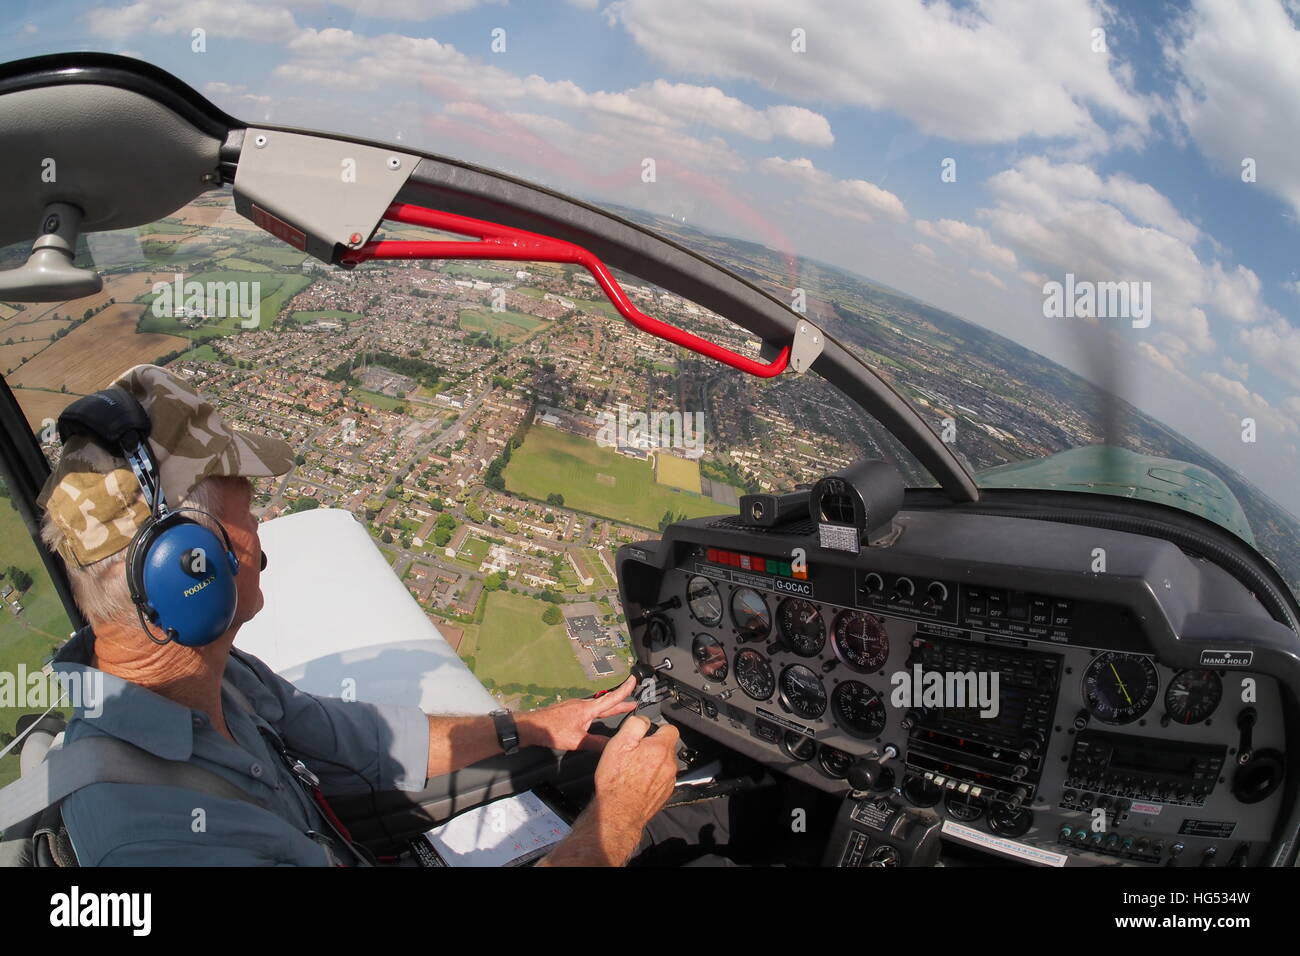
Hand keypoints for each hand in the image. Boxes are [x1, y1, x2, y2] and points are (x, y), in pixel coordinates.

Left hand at [516, 675, 638, 751]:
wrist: (532, 726)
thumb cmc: (553, 732)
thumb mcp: (577, 741)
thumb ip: (596, 743)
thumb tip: (613, 747)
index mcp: (588, 709)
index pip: (611, 698)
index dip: (624, 690)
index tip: (634, 679)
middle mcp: (583, 704)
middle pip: (606, 702)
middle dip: (621, 702)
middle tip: (634, 700)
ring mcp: (575, 706)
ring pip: (597, 706)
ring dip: (609, 707)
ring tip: (619, 708)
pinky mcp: (569, 710)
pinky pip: (588, 709)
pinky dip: (598, 711)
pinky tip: (596, 716)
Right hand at [534, 714, 679, 866]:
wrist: (618, 812)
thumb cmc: (616, 780)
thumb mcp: (619, 743)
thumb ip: (635, 725)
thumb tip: (643, 719)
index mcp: (660, 748)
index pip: (670, 728)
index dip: (656, 729)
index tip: (645, 735)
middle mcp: (669, 764)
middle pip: (667, 747)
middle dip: (653, 747)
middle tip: (635, 753)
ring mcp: (669, 780)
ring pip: (664, 763)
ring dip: (653, 763)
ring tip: (634, 770)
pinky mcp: (665, 793)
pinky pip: (662, 779)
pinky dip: (653, 778)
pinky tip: (638, 782)